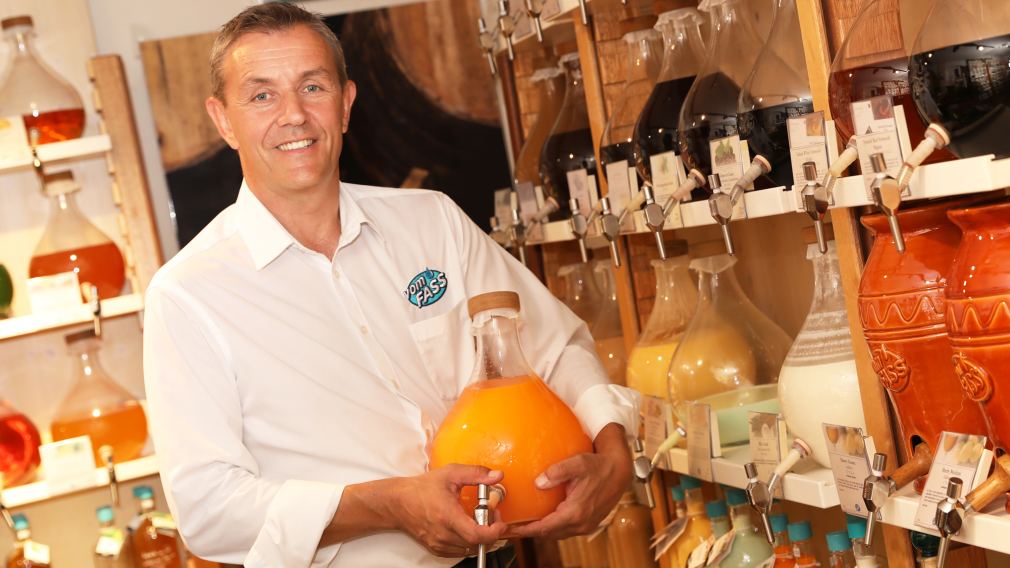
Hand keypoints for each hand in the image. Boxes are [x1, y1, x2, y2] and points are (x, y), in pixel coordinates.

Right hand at [390, 465, 507, 557]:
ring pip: (470, 549)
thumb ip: (476, 474)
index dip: (494, 532)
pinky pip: (460, 551)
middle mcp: (443, 534)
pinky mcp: (437, 549)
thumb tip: (497, 476)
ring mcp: (439, 544)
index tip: (500, 522)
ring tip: (479, 519)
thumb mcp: (451, 474)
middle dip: (491, 531)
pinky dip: (469, 541)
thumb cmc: (422, 488)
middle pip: (477, 544)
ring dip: (481, 537)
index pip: (476, 534)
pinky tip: (467, 526)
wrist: (398, 502)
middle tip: (491, 515)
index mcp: (447, 516)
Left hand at [508, 423, 631, 538]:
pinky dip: (552, 526)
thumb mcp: (578, 464)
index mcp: (576, 512)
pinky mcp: (588, 523)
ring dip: (541, 530)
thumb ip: (557, 472)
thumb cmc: (600, 466)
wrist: (620, 471)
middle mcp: (581, 523)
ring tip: (524, 524)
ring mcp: (586, 525)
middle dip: (530, 531)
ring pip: (557, 533)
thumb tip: (538, 482)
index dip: (526, 530)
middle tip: (511, 526)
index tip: (511, 529)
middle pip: (549, 534)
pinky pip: (565, 529)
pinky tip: (543, 518)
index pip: (545, 528)